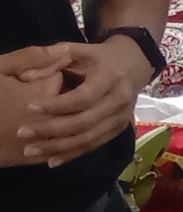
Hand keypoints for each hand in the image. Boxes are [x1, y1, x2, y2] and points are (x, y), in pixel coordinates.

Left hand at [2, 37, 148, 165]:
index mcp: (110, 77)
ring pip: (89, 138)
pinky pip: (94, 145)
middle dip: (52, 129)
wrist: (130, 67)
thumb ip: (51, 58)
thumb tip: (27, 76)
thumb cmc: (96, 58)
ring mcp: (121, 117)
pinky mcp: (119, 129)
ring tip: (30, 150)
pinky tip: (51, 160)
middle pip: (85, 121)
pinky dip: (72, 154)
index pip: (83, 96)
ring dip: (59, 147)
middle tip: (22, 133)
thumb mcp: (77, 50)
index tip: (29, 107)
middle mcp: (120, 99)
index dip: (57, 104)